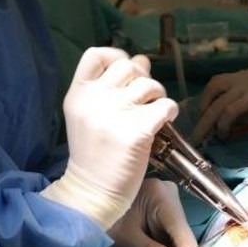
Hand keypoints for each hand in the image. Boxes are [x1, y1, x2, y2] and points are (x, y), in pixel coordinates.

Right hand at [41, 48, 177, 229]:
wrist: (92, 192)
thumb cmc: (94, 154)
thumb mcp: (92, 115)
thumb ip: (113, 86)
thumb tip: (142, 59)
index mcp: (78, 94)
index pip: (96, 54)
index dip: (116, 56)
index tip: (126, 75)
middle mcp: (94, 99)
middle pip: (128, 65)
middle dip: (142, 77)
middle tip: (144, 98)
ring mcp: (116, 114)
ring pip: (150, 84)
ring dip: (158, 95)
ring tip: (154, 112)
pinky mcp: (137, 131)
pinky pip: (165, 105)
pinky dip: (169, 111)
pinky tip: (163, 122)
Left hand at [108, 178, 198, 246]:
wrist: (85, 208)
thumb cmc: (103, 220)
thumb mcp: (127, 240)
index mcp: (162, 196)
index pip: (183, 233)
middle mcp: (170, 194)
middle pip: (183, 234)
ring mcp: (167, 200)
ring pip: (179, 235)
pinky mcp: (162, 209)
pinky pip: (171, 232)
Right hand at [189, 36, 247, 143]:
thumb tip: (230, 129)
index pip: (231, 111)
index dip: (222, 126)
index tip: (222, 138)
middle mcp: (245, 83)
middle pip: (217, 102)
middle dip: (204, 123)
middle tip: (195, 140)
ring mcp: (239, 76)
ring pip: (212, 87)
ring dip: (203, 105)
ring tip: (201, 121)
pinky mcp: (236, 75)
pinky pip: (216, 83)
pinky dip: (208, 96)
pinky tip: (207, 108)